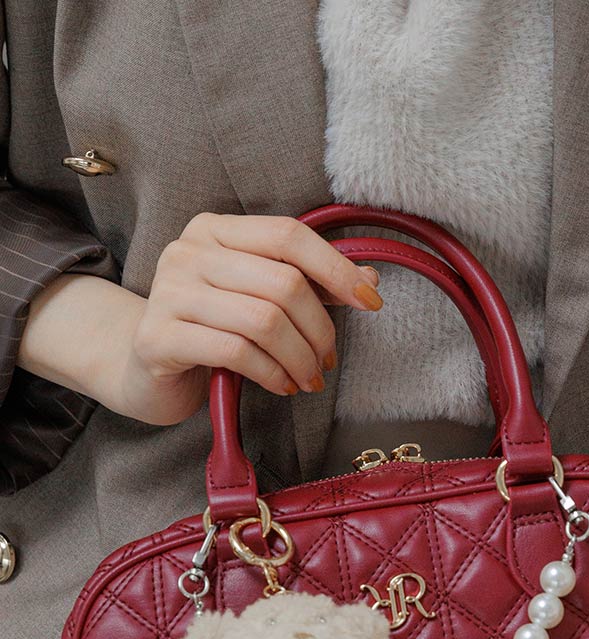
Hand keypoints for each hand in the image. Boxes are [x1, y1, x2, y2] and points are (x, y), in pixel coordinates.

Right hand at [115, 213, 382, 423]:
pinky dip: (272, 373)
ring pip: (264, 320)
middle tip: (327, 361)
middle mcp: (188, 252)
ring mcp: (169, 293)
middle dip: (319, 330)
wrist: (145, 368)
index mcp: (215, 230)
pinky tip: (282, 384)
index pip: (289, 235)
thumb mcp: (260, 299)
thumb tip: (370, 280)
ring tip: (308, 378)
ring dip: (300, 358)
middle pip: (283, 283)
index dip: (336, 269)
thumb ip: (310, 284)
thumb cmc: (213, 329)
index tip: (370, 303)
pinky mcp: (159, 337)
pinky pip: (236, 352)